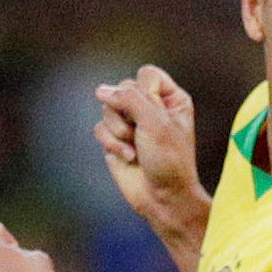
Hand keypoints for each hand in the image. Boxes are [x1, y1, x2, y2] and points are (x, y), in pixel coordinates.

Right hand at [93, 65, 204, 231]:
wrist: (162, 197)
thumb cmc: (168, 161)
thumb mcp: (155, 123)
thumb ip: (129, 99)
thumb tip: (101, 90)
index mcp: (171, 99)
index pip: (147, 74)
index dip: (144, 91)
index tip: (154, 113)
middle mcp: (152, 107)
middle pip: (123, 89)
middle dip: (128, 114)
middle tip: (142, 135)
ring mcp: (132, 122)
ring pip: (108, 108)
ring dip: (119, 130)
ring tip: (136, 148)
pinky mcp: (116, 138)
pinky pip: (100, 127)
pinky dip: (111, 143)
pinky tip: (128, 157)